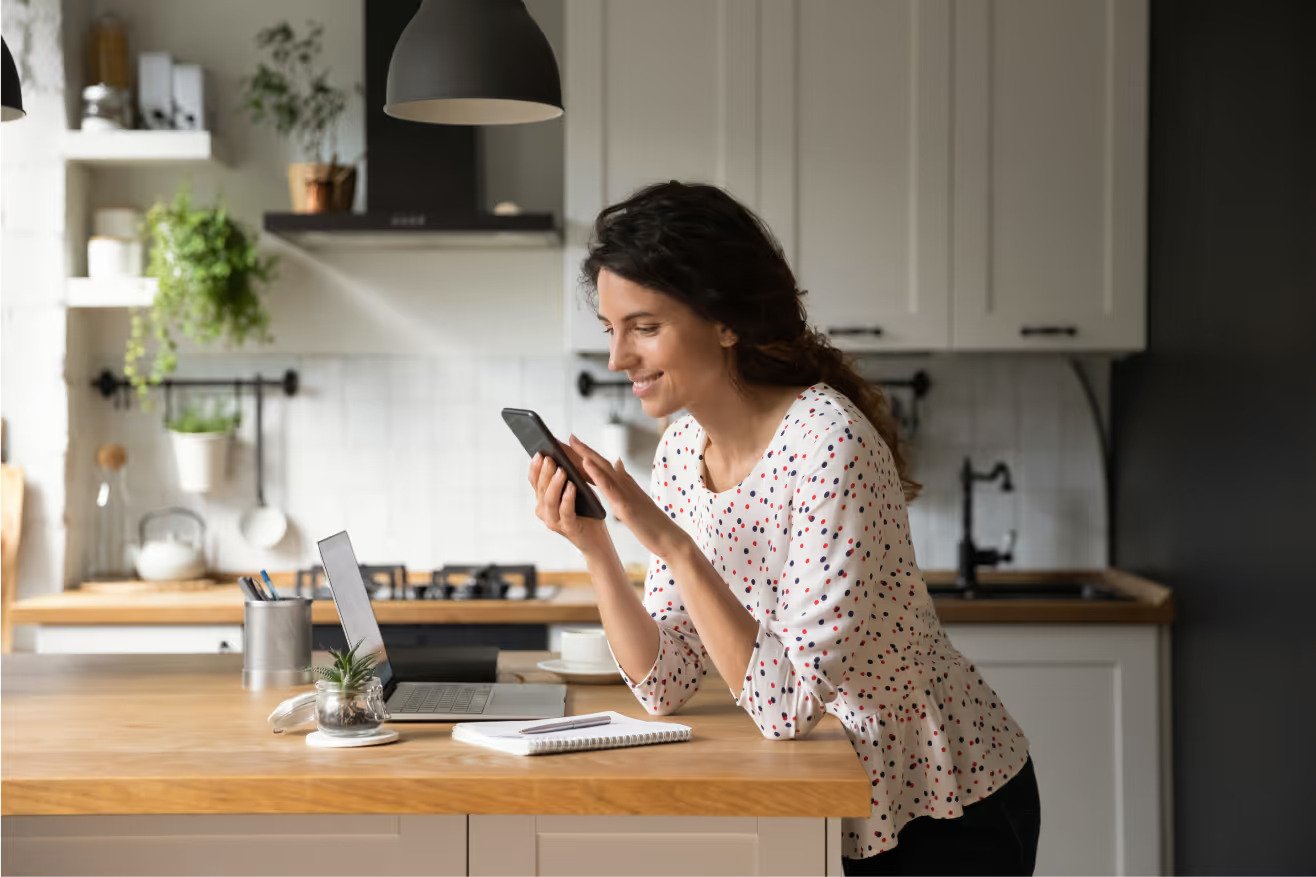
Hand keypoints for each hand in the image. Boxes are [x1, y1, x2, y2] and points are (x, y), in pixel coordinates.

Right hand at [528, 447, 608, 553]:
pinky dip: (568, 498)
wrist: (596, 539)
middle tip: (550, 458)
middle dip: (545, 472)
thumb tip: (559, 453)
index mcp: (543, 500)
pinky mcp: (568, 528)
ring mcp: (554, 521)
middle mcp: (544, 511)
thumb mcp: (574, 490)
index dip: (535, 468)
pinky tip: (572, 487)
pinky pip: (565, 511)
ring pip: (550, 500)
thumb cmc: (585, 512)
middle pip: (541, 489)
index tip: (539, 453)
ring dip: (555, 484)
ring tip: (562, 470)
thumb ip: (565, 476)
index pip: (534, 481)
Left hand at [568, 434, 691, 560]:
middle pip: (600, 462)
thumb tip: (617, 461)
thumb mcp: (635, 497)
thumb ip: (625, 479)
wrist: (668, 538)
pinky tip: (586, 463)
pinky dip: (597, 474)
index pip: (601, 465)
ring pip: (603, 470)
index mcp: (624, 484)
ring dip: (587, 455)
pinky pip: (609, 487)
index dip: (586, 454)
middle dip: (582, 449)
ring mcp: (626, 493)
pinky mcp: (626, 506)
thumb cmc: (651, 521)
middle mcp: (625, 484)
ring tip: (572, 442)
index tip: (571, 442)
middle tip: (567, 436)